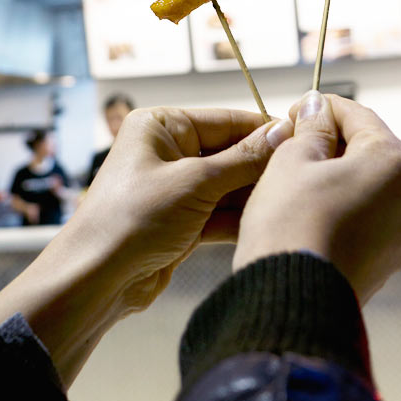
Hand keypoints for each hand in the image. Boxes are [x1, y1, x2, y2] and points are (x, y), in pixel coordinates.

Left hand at [0, 106, 291, 386]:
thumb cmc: (133, 218)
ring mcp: (174, 187)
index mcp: (162, 125)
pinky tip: (270, 220)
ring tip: (293, 199)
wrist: (95, 280)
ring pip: (228, 185)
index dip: (265, 131)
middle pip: (230, 152)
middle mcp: (166, 150)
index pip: (227, 120)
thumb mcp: (196, 183)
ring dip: (254, 194)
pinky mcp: (180, 221)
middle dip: (262, 166)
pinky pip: (219, 211)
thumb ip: (244, 159)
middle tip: (305, 173)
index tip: (305, 138)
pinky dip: (240, 217)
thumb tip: (284, 132)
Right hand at [233, 92, 400, 303]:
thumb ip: (311, 128)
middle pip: (368, 150)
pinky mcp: (388, 261)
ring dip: (335, 176)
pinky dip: (340, 207)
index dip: (320, 108)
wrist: (293, 301)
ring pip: (367, 185)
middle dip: (330, 143)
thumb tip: (317, 109)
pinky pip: (366, 218)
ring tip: (294, 179)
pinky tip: (307, 211)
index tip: (293, 112)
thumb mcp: (293, 159)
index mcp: (396, 161)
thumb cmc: (292, 224)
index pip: (357, 115)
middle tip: (290, 145)